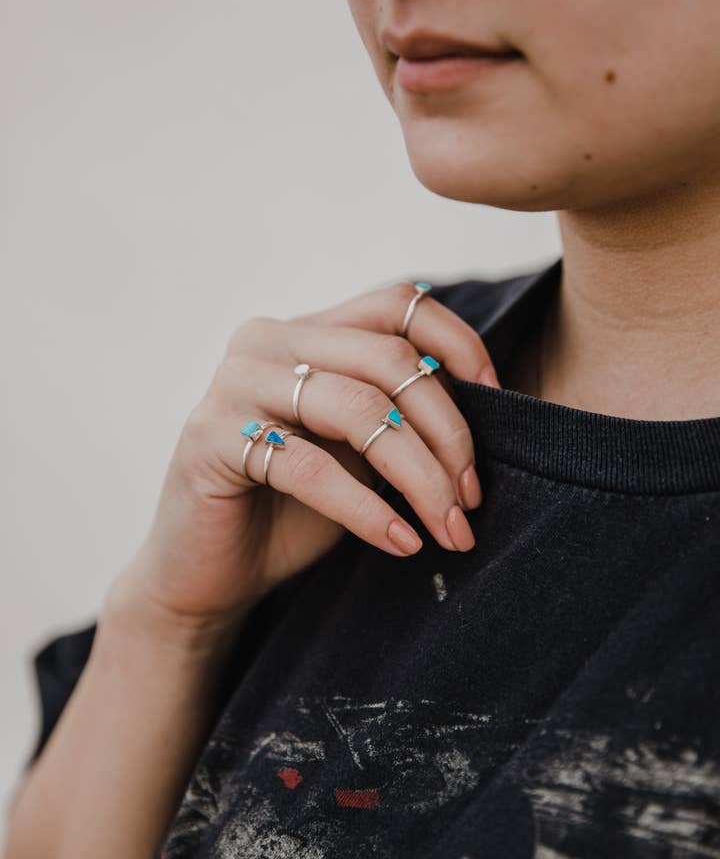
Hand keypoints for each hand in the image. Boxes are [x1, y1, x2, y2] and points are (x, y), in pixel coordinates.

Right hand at [111, 281, 499, 630]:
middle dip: (448, 434)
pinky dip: (367, 510)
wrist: (210, 571)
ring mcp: (235, 383)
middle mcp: (268, 340)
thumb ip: (401, 416)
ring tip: (449, 529)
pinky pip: (310, 467)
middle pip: (389, 360)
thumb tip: (485, 402)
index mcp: (307, 330)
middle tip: (470, 500)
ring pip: (359, 410)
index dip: (459, 343)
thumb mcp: (360, 452)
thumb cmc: (293, 509)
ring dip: (420, 477)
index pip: (396, 303)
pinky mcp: (211, 437)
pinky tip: (401, 543)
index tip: (499, 401)